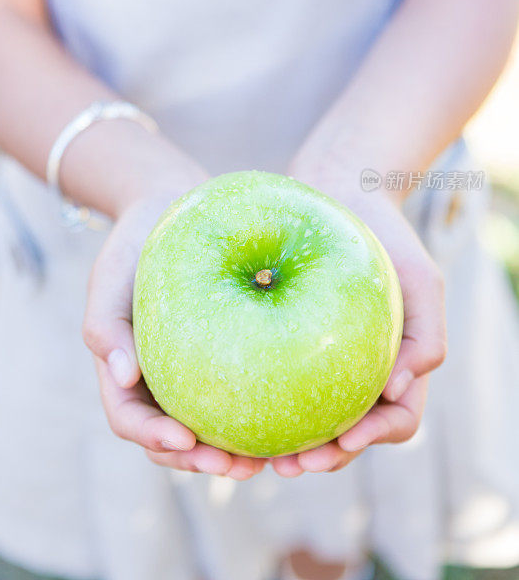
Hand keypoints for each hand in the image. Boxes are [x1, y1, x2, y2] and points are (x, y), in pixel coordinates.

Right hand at [82, 155, 265, 479]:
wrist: (168, 209)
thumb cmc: (133, 244)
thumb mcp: (110, 275)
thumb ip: (105, 325)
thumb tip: (122, 378)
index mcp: (124, 369)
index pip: (131, 418)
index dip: (155, 439)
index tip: (185, 440)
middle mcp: (157, 378)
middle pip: (172, 437)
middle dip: (201, 460)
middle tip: (239, 466)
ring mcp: (190, 369)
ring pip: (209, 422)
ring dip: (232, 449)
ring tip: (268, 459)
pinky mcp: (225, 351)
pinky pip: (240, 388)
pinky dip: (256, 410)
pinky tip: (287, 415)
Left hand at [269, 155, 445, 476]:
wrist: (340, 192)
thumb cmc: (387, 236)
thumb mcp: (420, 278)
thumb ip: (426, 336)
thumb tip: (400, 392)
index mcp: (396, 364)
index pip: (393, 419)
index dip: (370, 440)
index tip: (342, 444)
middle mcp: (358, 367)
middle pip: (346, 432)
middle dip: (322, 457)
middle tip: (289, 465)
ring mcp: (321, 354)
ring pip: (306, 413)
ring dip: (287, 443)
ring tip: (257, 454)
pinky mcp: (284, 336)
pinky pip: (272, 375)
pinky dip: (260, 399)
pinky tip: (232, 407)